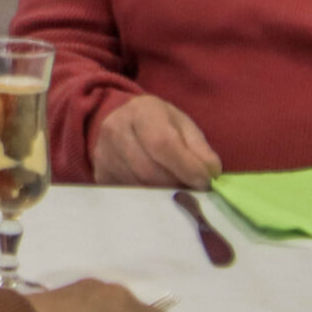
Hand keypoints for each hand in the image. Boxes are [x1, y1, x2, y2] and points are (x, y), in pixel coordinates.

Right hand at [88, 95, 221, 188]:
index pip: (162, 143)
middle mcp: (115, 130)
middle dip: (176, 185)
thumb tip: (211, 174)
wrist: (120, 122)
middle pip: (149, 170)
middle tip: (193, 191)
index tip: (204, 182)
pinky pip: (128, 196)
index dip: (186, 167)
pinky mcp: (100, 176)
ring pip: (138, 187)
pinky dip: (149, 200)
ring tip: (177, 190)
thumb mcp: (183, 126)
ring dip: (163, 195)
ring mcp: (103, 155)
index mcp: (141, 111)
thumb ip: (200, 149)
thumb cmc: (159, 124)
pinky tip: (158, 192)